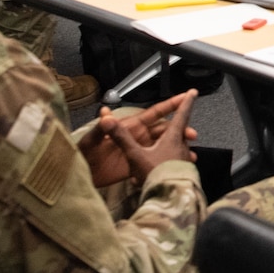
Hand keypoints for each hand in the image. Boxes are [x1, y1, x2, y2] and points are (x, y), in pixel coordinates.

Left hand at [79, 91, 198, 186]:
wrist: (82, 174)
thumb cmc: (84, 154)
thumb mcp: (92, 140)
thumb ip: (101, 128)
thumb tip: (105, 113)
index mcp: (130, 126)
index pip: (154, 113)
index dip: (170, 105)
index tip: (186, 97)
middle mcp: (138, 136)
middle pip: (164, 130)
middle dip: (180, 129)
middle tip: (191, 134)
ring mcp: (139, 150)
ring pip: (165, 146)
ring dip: (178, 148)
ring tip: (190, 154)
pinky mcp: (137, 165)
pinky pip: (158, 161)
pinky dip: (170, 163)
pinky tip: (179, 167)